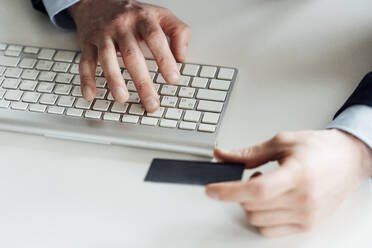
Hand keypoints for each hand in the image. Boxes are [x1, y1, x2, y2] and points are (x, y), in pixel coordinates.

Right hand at [68, 0, 190, 111]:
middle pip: (132, 54)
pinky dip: (86, 79)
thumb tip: (182, 58)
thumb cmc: (134, 13)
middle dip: (142, 81)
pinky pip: (85, 61)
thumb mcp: (161, 15)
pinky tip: (91, 95)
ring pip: (107, 57)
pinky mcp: (87, 42)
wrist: (99, 0)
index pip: (155, 38)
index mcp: (142, 18)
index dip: (164, 59)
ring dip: (114, 79)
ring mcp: (103, 34)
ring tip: (122, 98)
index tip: (173, 79)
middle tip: (151, 103)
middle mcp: (121, 25)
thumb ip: (178, 32)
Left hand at [206, 130, 371, 236]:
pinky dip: (261, 217)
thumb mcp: (282, 142)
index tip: (211, 190)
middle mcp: (303, 199)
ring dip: (251, 204)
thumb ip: (248, 153)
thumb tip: (222, 156)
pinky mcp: (307, 224)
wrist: (348, 159)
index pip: (256, 190)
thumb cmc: (320, 149)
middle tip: (252, 176)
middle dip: (241, 192)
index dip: (228, 191)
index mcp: (297, 174)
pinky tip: (270, 201)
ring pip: (258, 220)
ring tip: (266, 186)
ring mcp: (306, 215)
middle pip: (253, 206)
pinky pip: (270, 230)